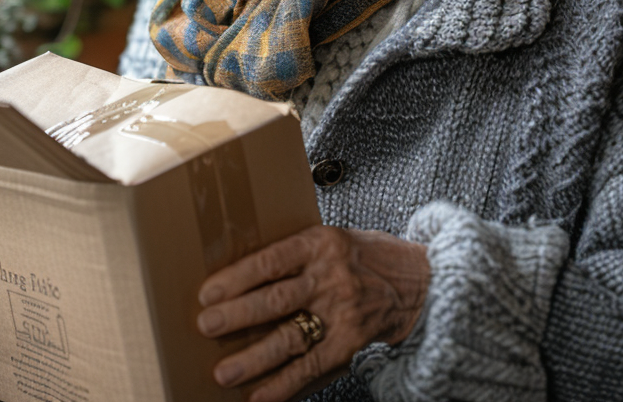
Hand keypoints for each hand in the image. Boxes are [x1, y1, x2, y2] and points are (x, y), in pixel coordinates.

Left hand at [196, 225, 429, 401]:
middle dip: (238, 314)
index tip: (208, 292)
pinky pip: (312, 366)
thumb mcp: (329, 237)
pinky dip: (284, 384)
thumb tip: (238, 272)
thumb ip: (293, 252)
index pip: (271, 259)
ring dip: (254, 358)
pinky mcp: (350, 343)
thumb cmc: (361, 254)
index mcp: (320, 242)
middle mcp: (330, 276)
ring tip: (223, 372)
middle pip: (277, 298)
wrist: (416, 279)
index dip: (238, 277)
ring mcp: (342, 311)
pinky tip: (259, 396)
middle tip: (206, 325)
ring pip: (291, 337)